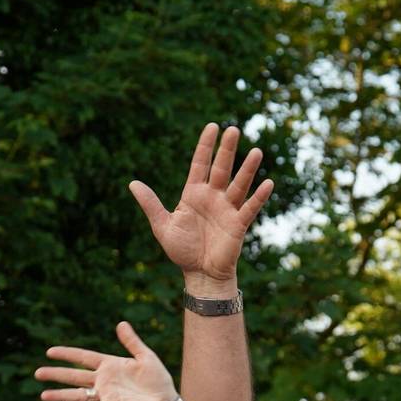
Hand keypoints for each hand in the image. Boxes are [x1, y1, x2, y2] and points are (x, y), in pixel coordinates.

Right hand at [38, 323, 180, 400]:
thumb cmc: (158, 380)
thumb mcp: (146, 356)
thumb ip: (132, 342)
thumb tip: (121, 323)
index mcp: (110, 365)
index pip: (83, 357)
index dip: (67, 354)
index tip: (50, 352)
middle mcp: (104, 380)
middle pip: (75, 376)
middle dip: (56, 374)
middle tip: (37, 373)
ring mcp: (106, 395)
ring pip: (78, 394)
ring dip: (60, 395)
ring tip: (43, 395)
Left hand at [130, 123, 274, 286]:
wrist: (199, 274)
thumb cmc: (182, 250)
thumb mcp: (162, 226)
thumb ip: (150, 204)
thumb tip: (132, 183)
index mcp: (194, 194)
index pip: (200, 164)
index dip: (205, 146)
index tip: (212, 126)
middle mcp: (213, 197)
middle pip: (222, 169)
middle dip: (227, 150)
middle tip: (233, 130)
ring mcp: (227, 209)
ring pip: (239, 185)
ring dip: (248, 169)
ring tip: (257, 151)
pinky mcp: (238, 224)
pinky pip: (249, 208)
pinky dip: (259, 197)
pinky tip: (268, 183)